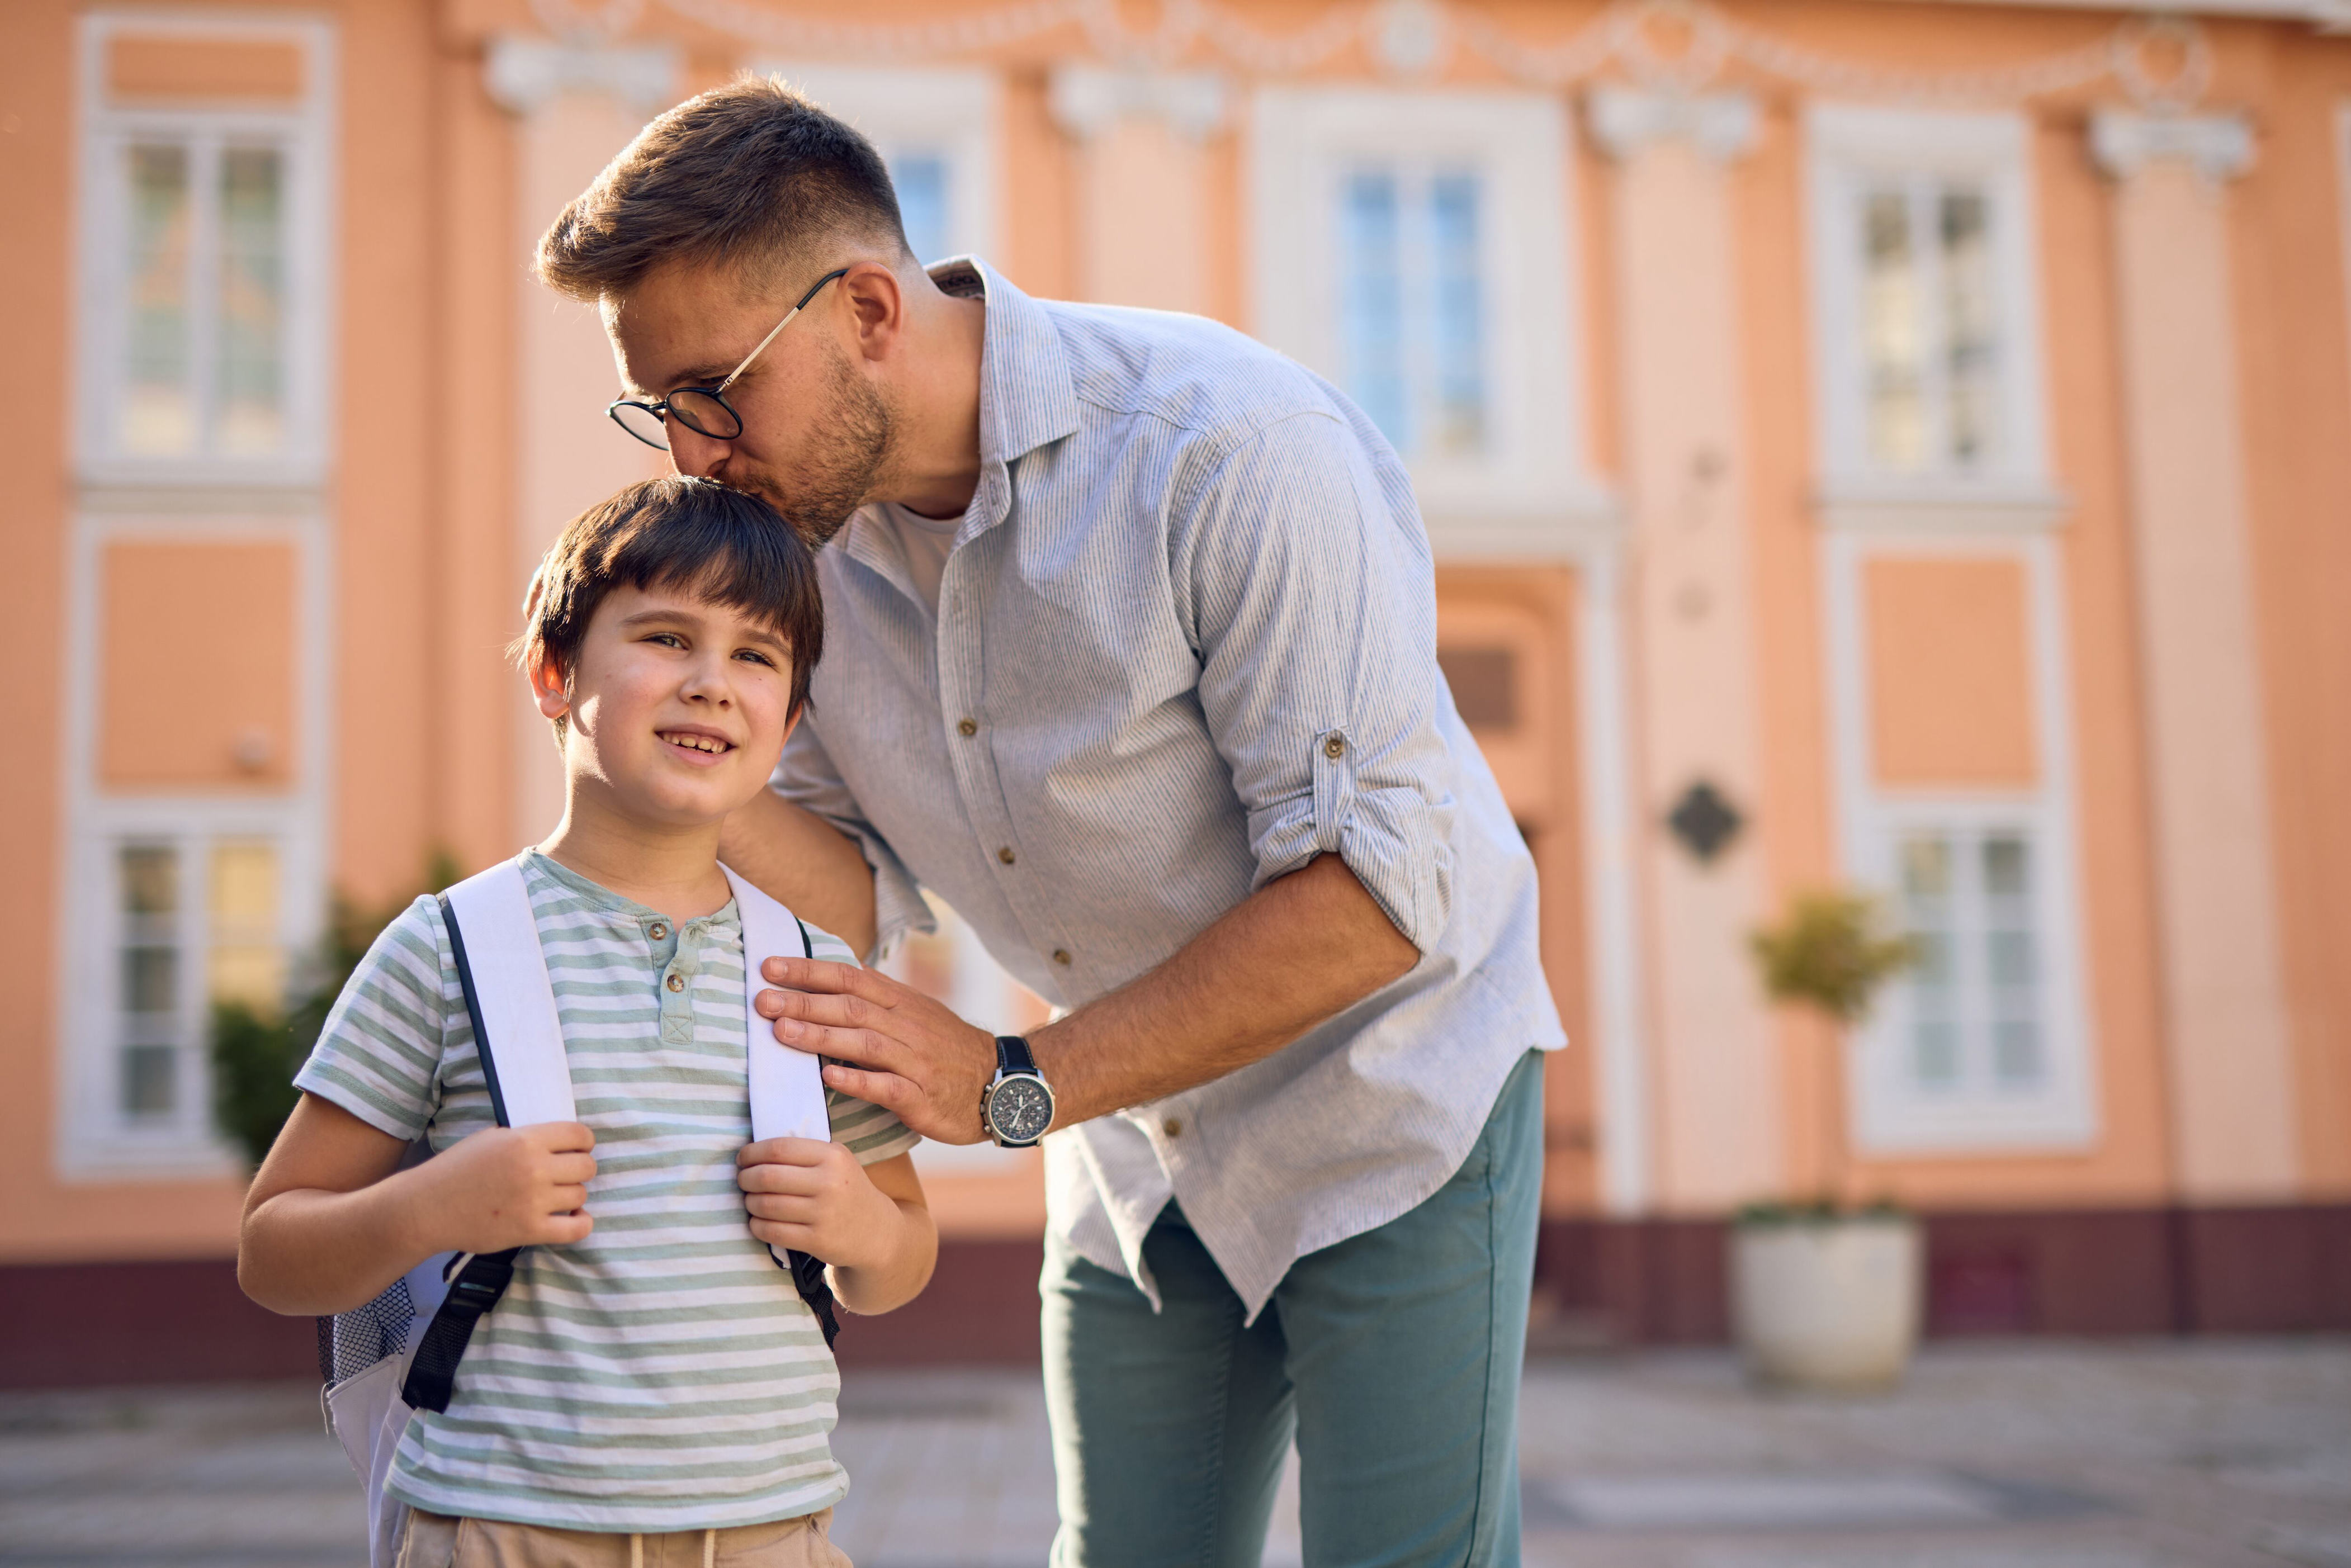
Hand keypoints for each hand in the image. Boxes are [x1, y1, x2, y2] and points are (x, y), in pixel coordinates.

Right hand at [401, 1122, 596, 1255]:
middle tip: (565, 1175)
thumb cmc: (455, 1170)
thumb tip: (556, 1141)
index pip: (579, 1134)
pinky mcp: (529, 1230)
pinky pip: (576, 1229)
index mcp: (524, 1141)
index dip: (583, 1142)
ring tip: (556, 1197)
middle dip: (579, 1169)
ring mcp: (533, 1201)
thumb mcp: (489, 1139)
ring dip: (572, 1196)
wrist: (426, 1208)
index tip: (577, 1149)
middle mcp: (533, 1169)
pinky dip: (581, 1224)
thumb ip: (524, 1138)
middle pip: (586, 1166)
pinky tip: (574, 1218)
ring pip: (580, 1195)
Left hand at [736, 1137, 903, 1266]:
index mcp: (832, 1156)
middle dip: (745, 1178)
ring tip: (751, 1201)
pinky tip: (759, 1222)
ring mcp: (824, 1213)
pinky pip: (772, 1231)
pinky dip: (757, 1226)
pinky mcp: (817, 1240)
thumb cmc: (846, 1191)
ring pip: (766, 1205)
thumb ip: (804, 1154)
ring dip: (749, 1203)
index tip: (743, 1158)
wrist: (876, 1231)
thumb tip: (755, 1152)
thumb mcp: (837, 1162)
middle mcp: (829, 1183)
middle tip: (743, 1181)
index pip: (779, 1148)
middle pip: (767, 1176)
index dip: (752, 1153)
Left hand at [756, 957, 995, 1143]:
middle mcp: (907, 1026)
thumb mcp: (916, 1014)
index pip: (850, 978)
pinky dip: (858, 1080)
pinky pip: (888, 1086)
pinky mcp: (922, 1097)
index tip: (770, 967)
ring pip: (865, 1042)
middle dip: (803, 1002)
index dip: (809, 971)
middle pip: (850, 1007)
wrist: (1000, 1083)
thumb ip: (876, 1000)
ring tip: (782, 1034)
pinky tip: (829, 1079)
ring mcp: (915, 1061)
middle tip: (762, 1001)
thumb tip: (830, 979)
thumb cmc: (947, 1050)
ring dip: (821, 1037)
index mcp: (901, 1003)